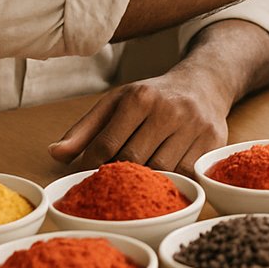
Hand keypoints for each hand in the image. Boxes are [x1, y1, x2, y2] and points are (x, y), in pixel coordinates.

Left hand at [48, 67, 230, 175]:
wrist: (204, 83)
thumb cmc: (154, 97)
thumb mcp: (117, 102)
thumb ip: (85, 129)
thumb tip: (55, 154)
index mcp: (140, 98)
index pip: (107, 143)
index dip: (91, 166)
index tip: (85, 178)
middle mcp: (168, 109)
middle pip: (134, 160)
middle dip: (119, 175)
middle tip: (112, 184)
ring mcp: (193, 125)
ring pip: (162, 170)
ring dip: (146, 181)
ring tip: (137, 183)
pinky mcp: (212, 140)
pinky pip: (186, 173)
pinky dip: (172, 181)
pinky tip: (163, 179)